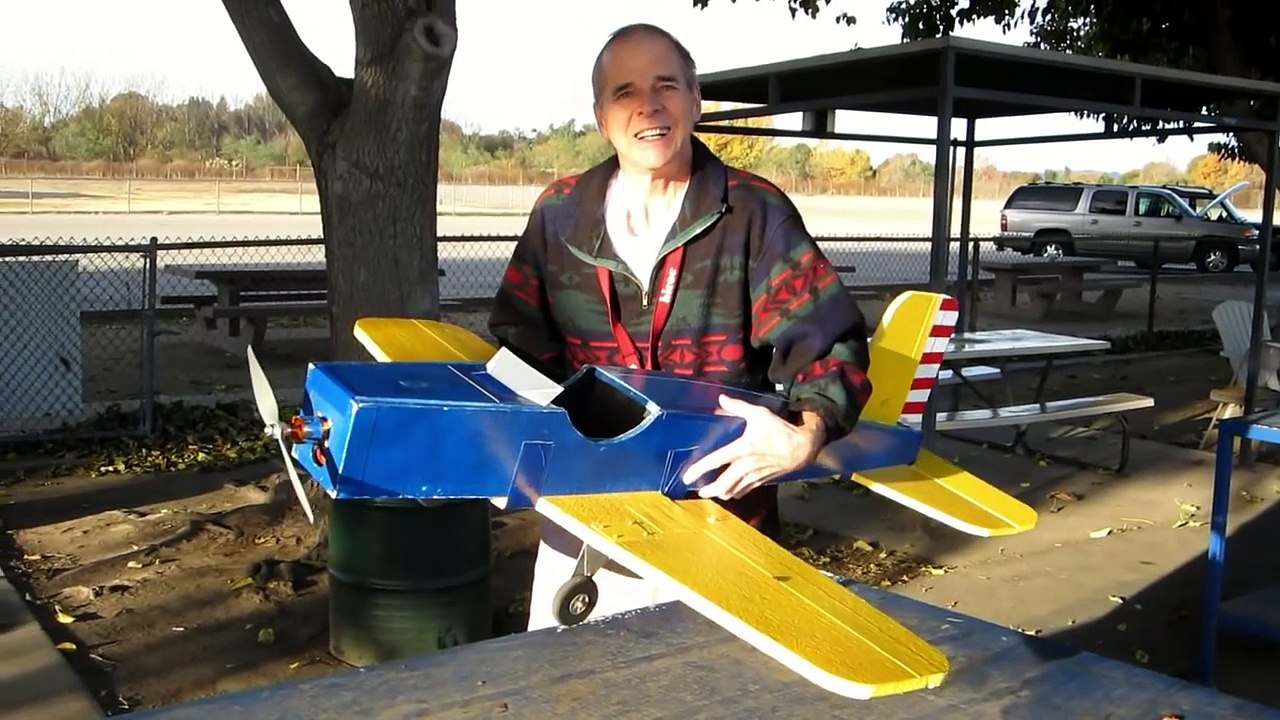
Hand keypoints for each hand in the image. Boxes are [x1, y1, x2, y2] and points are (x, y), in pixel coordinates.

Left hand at [680, 394, 825, 500]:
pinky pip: (746, 490)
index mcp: (742, 448)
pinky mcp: (763, 480)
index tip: (687, 477)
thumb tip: (721, 398)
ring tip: (712, 492)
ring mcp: (754, 475)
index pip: (716, 460)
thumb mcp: (760, 414)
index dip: (699, 469)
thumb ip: (738, 407)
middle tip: (698, 490)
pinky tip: (731, 493)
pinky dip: (736, 493)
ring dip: (721, 493)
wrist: (803, 448)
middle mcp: (746, 465)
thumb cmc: (780, 430)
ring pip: (733, 490)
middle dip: (709, 489)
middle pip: (723, 483)